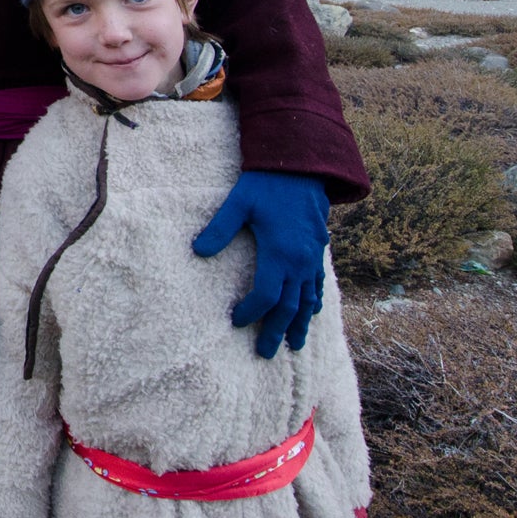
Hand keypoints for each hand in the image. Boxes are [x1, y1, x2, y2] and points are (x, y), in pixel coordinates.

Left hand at [192, 171, 330, 357]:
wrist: (302, 164)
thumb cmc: (267, 184)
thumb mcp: (238, 203)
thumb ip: (219, 229)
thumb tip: (197, 251)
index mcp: (280, 253)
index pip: (266, 296)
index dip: (252, 312)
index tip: (237, 322)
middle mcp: (301, 261)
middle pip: (289, 307)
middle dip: (277, 331)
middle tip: (265, 353)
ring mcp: (313, 257)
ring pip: (308, 299)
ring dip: (300, 324)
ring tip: (294, 346)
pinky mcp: (319, 249)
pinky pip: (318, 283)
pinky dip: (313, 302)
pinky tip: (311, 312)